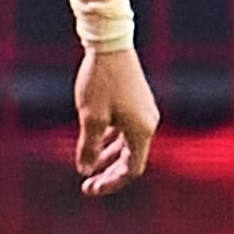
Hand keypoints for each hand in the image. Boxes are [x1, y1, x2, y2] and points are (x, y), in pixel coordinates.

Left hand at [75, 45, 158, 195]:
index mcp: (142, 131)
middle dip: (109, 173)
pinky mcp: (137, 102)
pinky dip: (111, 140)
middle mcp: (148, 123)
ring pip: (127, 144)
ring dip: (109, 157)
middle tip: (87, 184)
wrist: (110, 45)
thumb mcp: (90, 117)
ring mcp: (144, 112)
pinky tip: (95, 143)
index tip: (89, 189)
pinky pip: (126, 130)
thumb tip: (85, 170)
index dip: (111, 183)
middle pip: (131, 159)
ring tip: (88, 167)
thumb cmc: (100, 81)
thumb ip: (89, 146)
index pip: (131, 169)